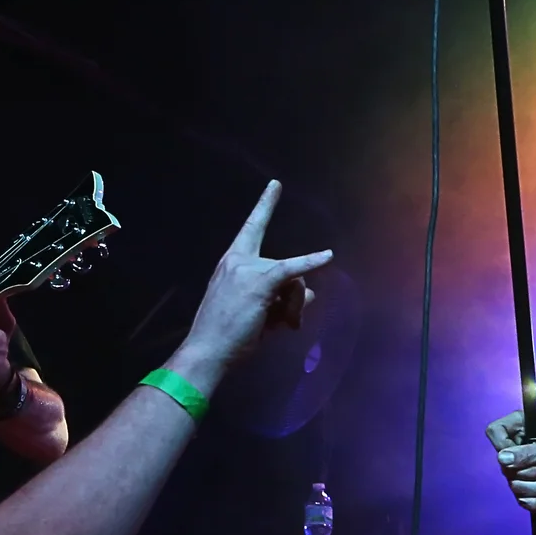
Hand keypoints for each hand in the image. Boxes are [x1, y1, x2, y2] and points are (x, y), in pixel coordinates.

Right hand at [169, 181, 333, 395]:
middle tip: (285, 324)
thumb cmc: (226, 334)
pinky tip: (327, 256)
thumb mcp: (255, 310)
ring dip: (294, 307)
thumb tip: (312, 294)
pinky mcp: (260, 281)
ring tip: (281, 327)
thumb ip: (281, 299)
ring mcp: (248, 268)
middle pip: (286, 269)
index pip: (251, 228)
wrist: (208, 349)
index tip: (276, 185)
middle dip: (293, 299)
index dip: (265, 206)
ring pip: (293, 280)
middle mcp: (238, 260)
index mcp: (231, 262)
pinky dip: (311, 262)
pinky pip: (292, 270)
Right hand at [486, 414, 535, 511]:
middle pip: (505, 466)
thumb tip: (503, 458)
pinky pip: (522, 501)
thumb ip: (530, 453)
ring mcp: (515, 471)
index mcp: (518, 428)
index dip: (504, 446)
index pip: (494, 432)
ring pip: (514, 487)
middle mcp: (512, 448)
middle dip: (533, 472)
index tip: (522, 454)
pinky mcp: (520, 490)